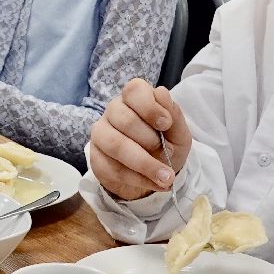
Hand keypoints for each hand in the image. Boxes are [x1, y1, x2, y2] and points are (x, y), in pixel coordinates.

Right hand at [89, 80, 190, 200]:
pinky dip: (137, 179)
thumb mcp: (179, 133)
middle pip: (125, 120)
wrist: (154, 175)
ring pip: (115, 145)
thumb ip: (174, 115)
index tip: (165, 124)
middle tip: (168, 154)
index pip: (134, 90)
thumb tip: (160, 93)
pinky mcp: (95, 157)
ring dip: (144, 163)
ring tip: (165, 177)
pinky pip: (111, 168)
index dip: (150, 106)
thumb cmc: (166, 147)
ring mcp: (101, 134)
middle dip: (150, 140)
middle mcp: (114, 111)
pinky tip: (153, 183)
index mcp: (135, 99)